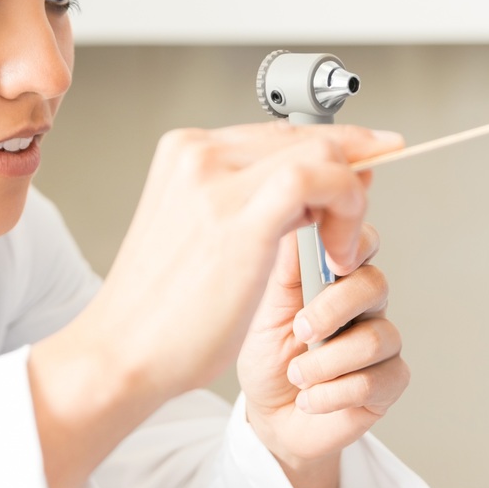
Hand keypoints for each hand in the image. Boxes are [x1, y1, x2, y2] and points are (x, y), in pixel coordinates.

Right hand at [29, 121, 401, 487]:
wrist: (121, 353)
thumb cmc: (162, 312)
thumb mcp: (207, 237)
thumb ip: (256, 200)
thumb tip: (325, 180)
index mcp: (185, 153)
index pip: (279, 134)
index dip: (332, 152)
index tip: (366, 167)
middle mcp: (199, 154)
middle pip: (305, 136)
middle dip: (349, 174)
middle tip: (353, 224)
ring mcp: (215, 178)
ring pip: (321, 152)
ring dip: (349, 199)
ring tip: (340, 249)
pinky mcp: (240, 215)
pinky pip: (321, 180)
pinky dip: (346, 209)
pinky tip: (338, 251)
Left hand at [238, 225, 409, 487]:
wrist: (268, 418)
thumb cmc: (266, 357)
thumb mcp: (263, 306)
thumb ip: (284, 264)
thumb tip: (295, 210)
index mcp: (336, 277)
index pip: (361, 241)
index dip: (353, 242)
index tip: (328, 263)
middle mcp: (365, 305)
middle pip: (375, 284)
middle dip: (333, 308)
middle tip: (300, 330)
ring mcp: (382, 343)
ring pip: (377, 337)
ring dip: (326, 361)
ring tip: (296, 374)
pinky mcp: (389, 383)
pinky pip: (375, 380)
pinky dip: (332, 393)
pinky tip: (308, 399)